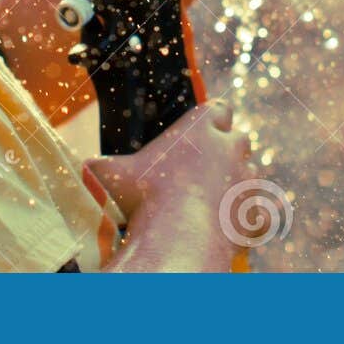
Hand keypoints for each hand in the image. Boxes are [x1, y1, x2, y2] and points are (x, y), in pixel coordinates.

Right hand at [86, 100, 252, 271]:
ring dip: (237, 184)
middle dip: (226, 150)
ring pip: (252, 174)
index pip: (218, 109)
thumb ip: (99, 165)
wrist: (177, 234)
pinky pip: (264, 212)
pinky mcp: (256, 214)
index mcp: (201, 127)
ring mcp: (248, 181)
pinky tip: (238, 226)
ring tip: (212, 202)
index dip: (210, 119)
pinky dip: (253, 219)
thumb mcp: (109, 172)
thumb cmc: (142, 197)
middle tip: (203, 170)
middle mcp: (232, 148)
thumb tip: (79, 168)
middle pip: (239, 138)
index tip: (199, 132)